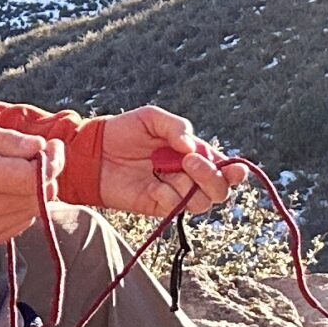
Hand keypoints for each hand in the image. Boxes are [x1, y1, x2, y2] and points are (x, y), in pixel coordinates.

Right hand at [0, 112, 60, 247]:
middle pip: (35, 197)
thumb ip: (3, 139)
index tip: (51, 148)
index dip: (52, 162)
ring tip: (15, 172)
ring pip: (29, 214)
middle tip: (37, 155)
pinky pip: (15, 228)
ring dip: (32, 193)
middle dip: (46, 175)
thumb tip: (38, 148)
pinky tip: (4, 192)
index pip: (32, 177)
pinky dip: (18, 209)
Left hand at [97, 105, 250, 216]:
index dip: (234, 171)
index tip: (235, 169)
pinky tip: (153, 186)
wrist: (92, 151)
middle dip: (212, 177)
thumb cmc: (124, 131)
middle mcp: (188, 175)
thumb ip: (175, 127)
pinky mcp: (157, 206)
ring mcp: (173, 192)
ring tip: (169, 169)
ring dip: (192, 186)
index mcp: (193, 154)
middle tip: (190, 161)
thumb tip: (192, 147)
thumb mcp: (151, 118)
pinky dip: (169, 197)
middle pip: (219, 190)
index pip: (223, 167)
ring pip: (202, 202)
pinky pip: (175, 208)